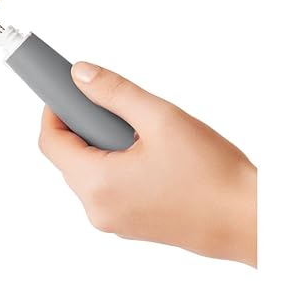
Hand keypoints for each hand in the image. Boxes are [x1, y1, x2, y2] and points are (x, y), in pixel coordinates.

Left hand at [38, 62, 256, 264]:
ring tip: (139, 132)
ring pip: (88, 173)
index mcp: (98, 184)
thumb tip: (79, 75)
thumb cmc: (212, 173)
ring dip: (100, 145)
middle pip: (67, 158)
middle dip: (81, 126)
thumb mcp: (160, 118)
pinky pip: (108, 189)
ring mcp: (115, 222)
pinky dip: (116, 165)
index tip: (66, 91)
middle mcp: (98, 210)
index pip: (50, 142)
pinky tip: (149, 154)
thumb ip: (114, 92)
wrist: (250, 221)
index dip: (53, 111)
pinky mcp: (132, 226)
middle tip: (111, 106)